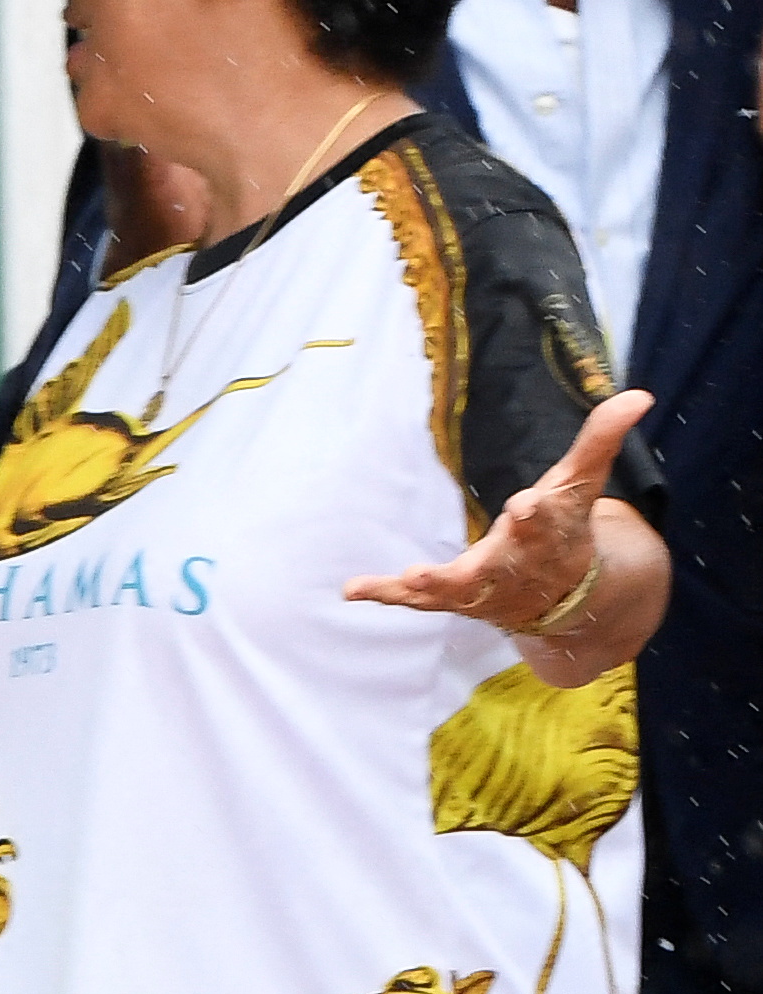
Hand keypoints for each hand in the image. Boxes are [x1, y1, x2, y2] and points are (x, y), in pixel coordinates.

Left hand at [347, 387, 651, 636]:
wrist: (568, 598)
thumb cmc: (567, 529)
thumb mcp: (581, 483)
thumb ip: (600, 439)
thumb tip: (639, 395)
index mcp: (550, 529)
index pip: (548, 517)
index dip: (539, 512)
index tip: (527, 502)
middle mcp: (518, 560)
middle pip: (507, 555)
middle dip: (496, 552)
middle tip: (479, 541)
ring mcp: (486, 584)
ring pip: (461, 586)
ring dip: (435, 583)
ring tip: (411, 577)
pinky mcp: (456, 597)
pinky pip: (420, 599)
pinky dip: (388, 594)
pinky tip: (353, 589)